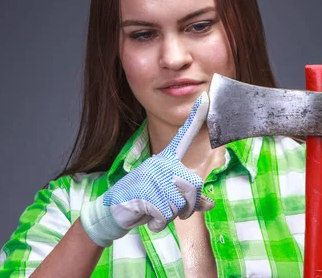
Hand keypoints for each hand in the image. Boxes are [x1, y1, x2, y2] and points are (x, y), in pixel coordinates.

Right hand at [80, 92, 213, 246]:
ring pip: (180, 203)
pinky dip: (158, 223)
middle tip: (168, 210)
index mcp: (165, 161)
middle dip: (186, 207)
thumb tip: (210, 204)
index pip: (184, 137)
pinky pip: (165, 213)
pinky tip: (147, 217)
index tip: (206, 98)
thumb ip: (188, 201)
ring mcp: (150, 176)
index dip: (195, 118)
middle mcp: (159, 163)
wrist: (112, 211)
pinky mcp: (143, 192)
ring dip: (169, 216)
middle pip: (193, 186)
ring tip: (154, 211)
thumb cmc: (142, 202)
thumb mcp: (167, 201)